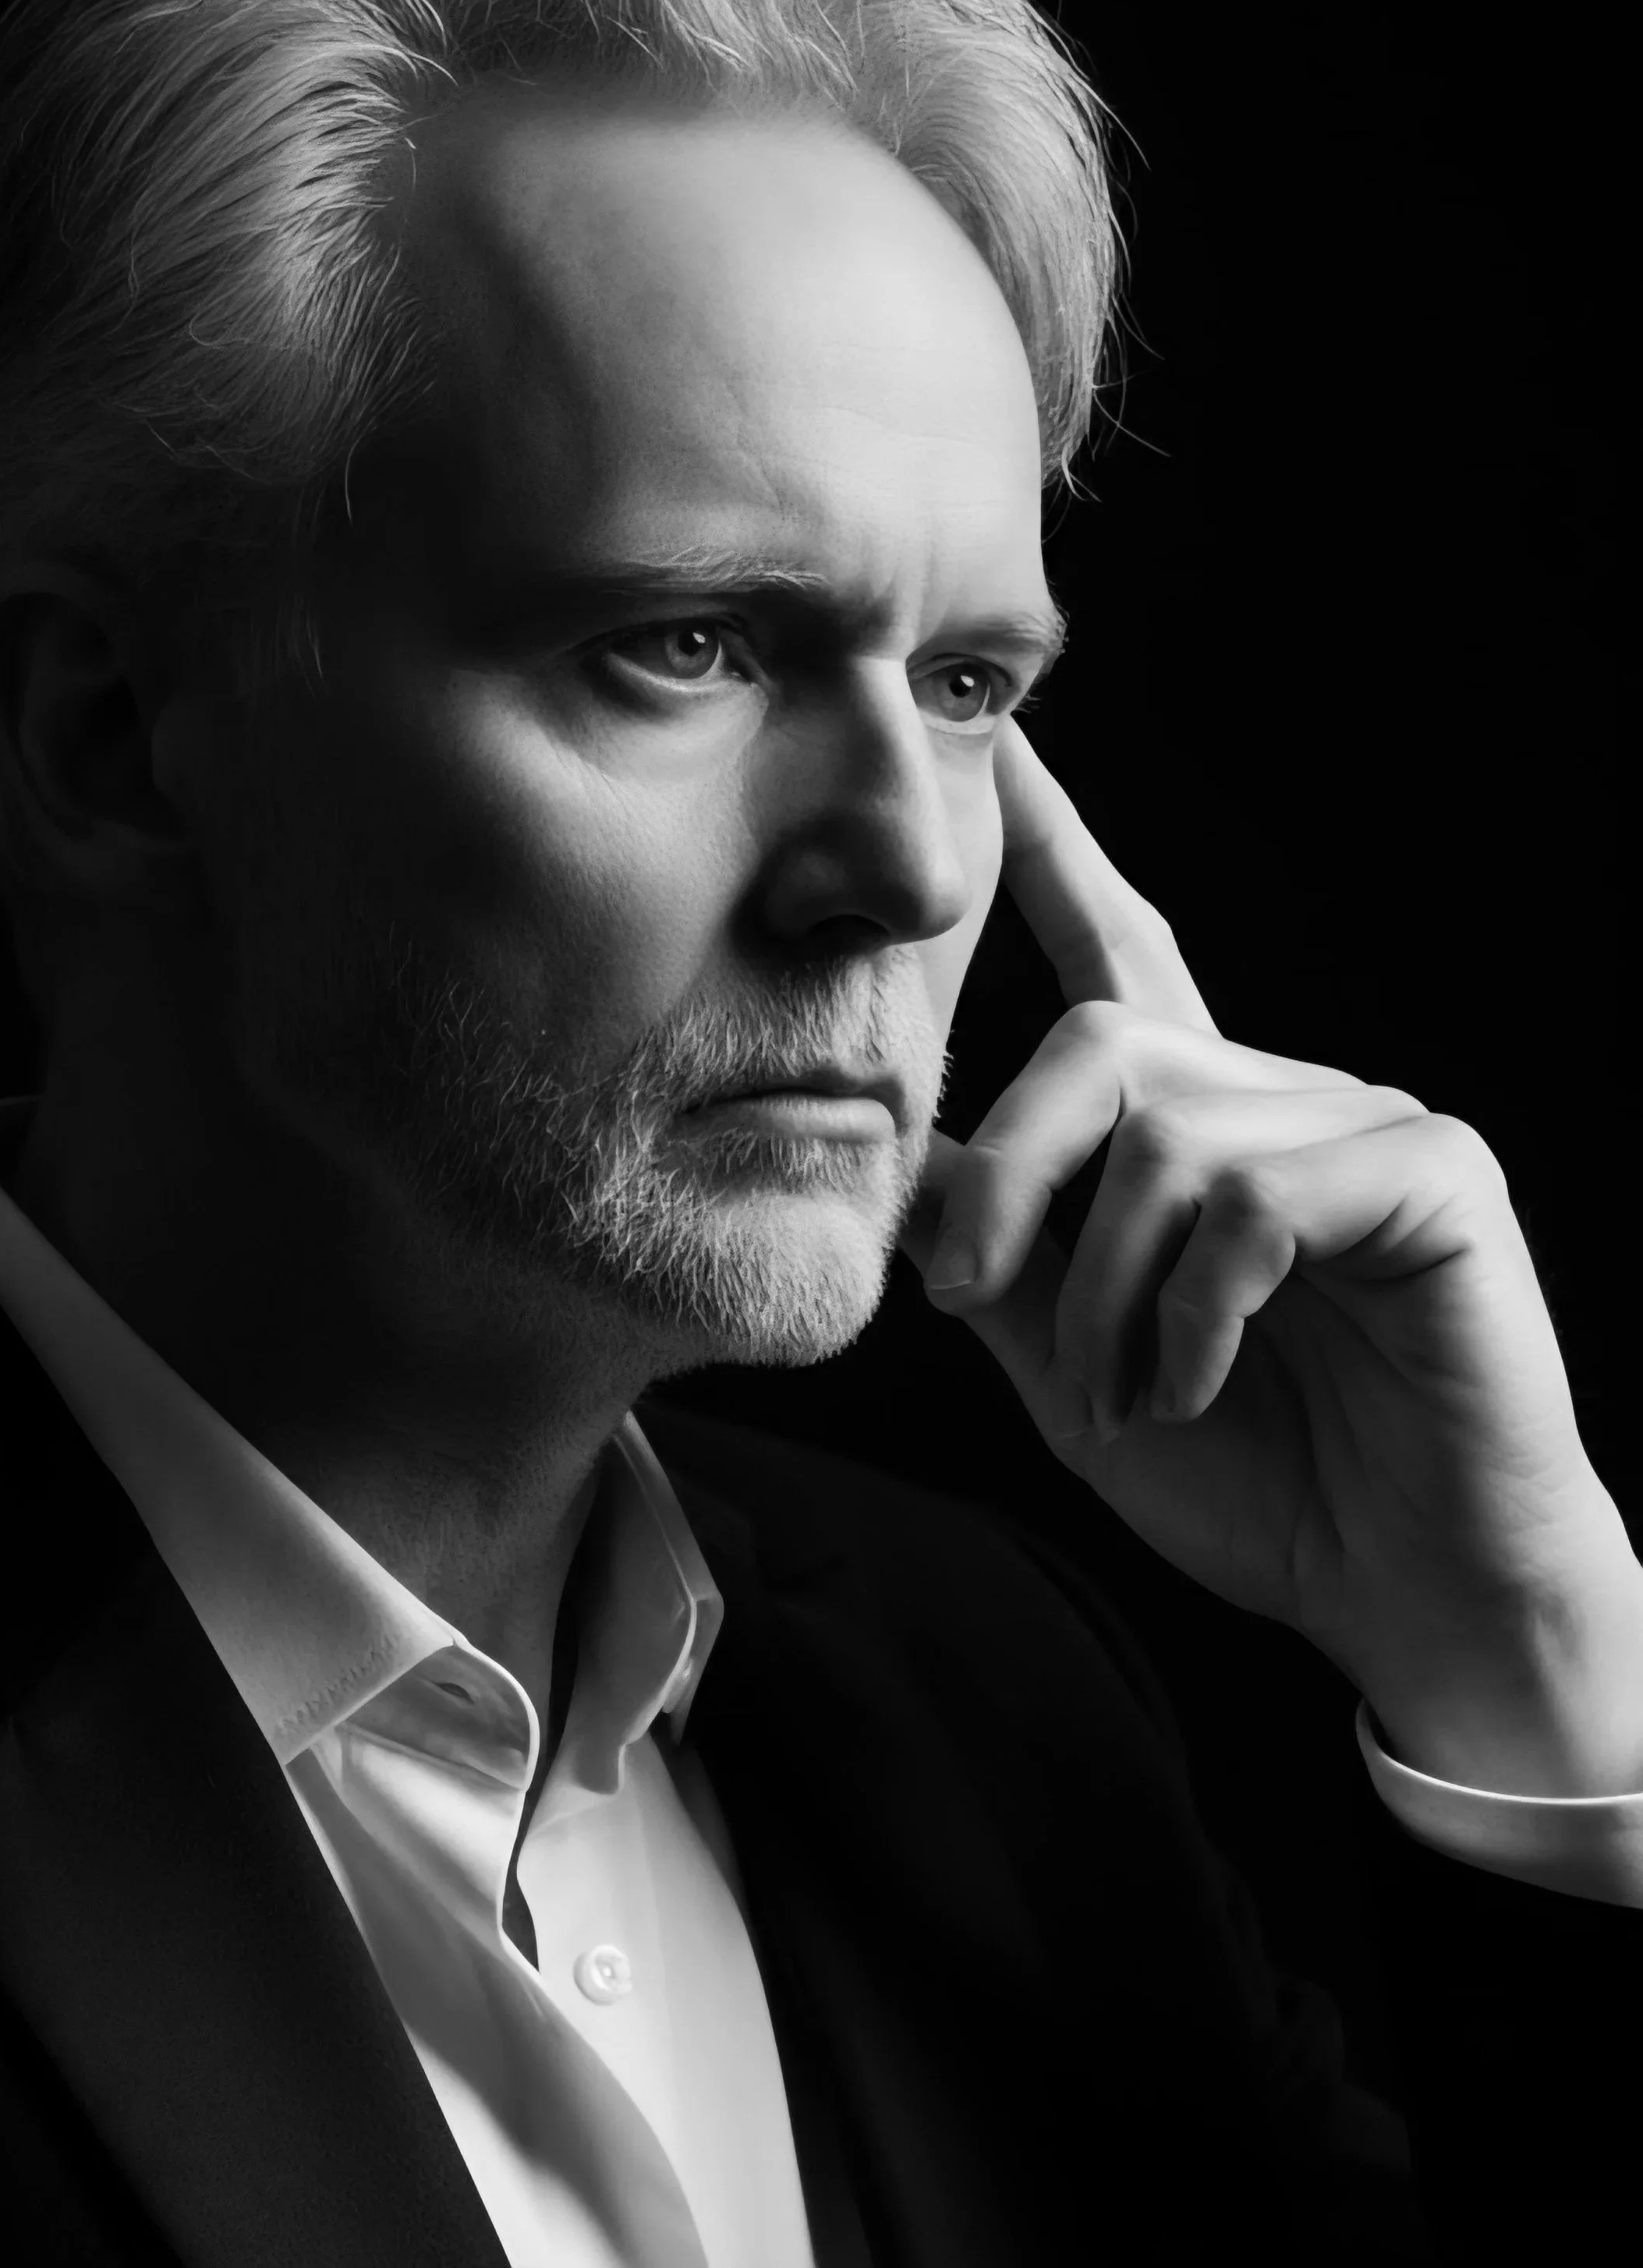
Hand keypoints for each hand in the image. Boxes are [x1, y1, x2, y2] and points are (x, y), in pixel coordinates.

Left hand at [901, 723, 1642, 1792]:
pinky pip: (1258, 1194)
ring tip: (1129, 1390)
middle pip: (1097, 1044)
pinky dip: (1196, 1310)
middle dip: (1009, 1178)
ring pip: (1165, 1131)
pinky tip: (1200, 1382)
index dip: (1058, 847)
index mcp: (1199, 1126)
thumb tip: (904, 1165)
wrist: (1408, 1598)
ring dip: (1105, 1289)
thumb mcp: (1074, 1367)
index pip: (1120, 951)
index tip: (996, 741)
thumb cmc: (1258, 1481)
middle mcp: (1281, 1096)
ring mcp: (1366, 1122)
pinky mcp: (1435, 1175)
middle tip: (975, 1302)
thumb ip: (998, 1259)